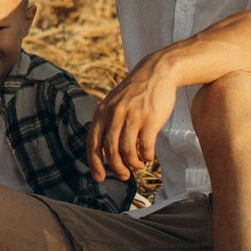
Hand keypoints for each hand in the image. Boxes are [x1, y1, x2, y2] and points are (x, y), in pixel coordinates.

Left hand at [88, 53, 178, 180]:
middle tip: (124, 175)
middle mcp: (115, 114)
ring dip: (133, 164)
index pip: (93, 143)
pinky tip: (149, 157)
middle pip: (110, 151)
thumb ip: (107, 123)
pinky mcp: (150, 119)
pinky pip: (146, 146)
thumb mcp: (114, 103)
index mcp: (103, 112)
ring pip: (127, 151)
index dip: (95, 163)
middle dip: (116, 168)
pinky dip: (147, 156)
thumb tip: (104, 152)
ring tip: (138, 164)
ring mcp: (133, 116)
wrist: (157, 72)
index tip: (99, 178)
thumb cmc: (136, 93)